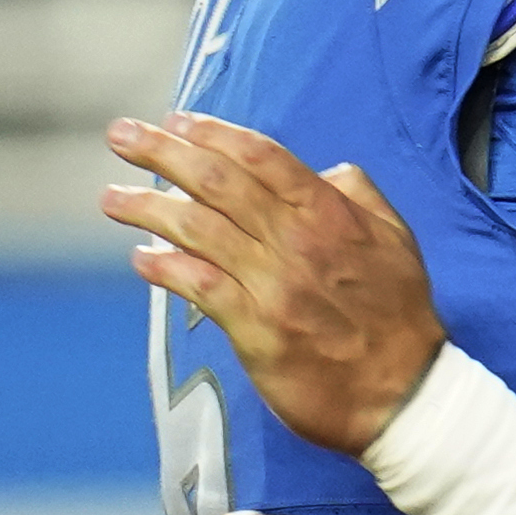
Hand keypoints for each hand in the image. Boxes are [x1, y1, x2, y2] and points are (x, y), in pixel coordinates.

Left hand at [104, 113, 447, 455]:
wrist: (403, 394)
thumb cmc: (399, 316)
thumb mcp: (397, 239)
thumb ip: (360, 197)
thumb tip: (326, 170)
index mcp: (332, 213)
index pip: (264, 158)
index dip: (215, 134)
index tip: (177, 120)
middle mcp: (298, 241)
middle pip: (219, 183)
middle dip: (164, 153)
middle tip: (121, 135)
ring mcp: (275, 285)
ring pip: (199, 230)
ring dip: (148, 207)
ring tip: (112, 197)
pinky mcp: (256, 330)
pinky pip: (200, 288)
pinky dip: (166, 268)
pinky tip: (141, 258)